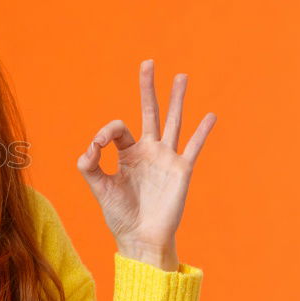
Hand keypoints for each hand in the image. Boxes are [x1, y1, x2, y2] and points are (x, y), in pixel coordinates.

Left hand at [76, 59, 216, 270]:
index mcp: (126, 154)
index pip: (117, 130)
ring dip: (177, 99)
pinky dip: (202, 131)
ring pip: (173, 122)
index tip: (96, 148)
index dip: (104, 133)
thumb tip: (89, 147)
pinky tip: (210, 115)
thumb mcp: (99, 188)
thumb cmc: (119, 215)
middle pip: (148, 112)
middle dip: (147, 88)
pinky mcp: (181, 170)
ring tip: (181, 76)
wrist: (140, 237)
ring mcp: (166, 158)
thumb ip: (89, 166)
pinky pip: (193, 146)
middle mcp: (147, 151)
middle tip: (148, 62)